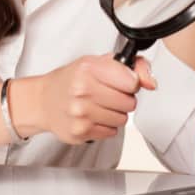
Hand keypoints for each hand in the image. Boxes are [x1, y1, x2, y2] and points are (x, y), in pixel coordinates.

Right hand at [38, 54, 156, 144]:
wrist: (43, 101)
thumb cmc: (71, 80)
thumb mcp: (98, 62)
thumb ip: (132, 66)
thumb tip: (151, 82)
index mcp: (89, 68)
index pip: (132, 81)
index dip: (130, 82)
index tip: (120, 81)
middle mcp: (83, 90)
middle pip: (129, 103)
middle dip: (122, 99)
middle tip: (106, 94)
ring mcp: (81, 113)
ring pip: (122, 119)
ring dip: (114, 114)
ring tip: (97, 105)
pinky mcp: (80, 132)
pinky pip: (111, 132)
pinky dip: (104, 126)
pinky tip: (91, 117)